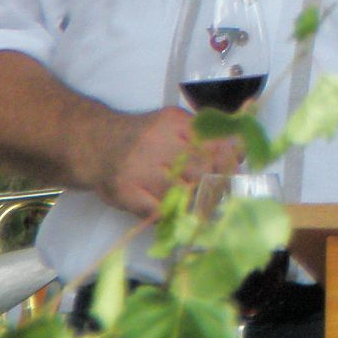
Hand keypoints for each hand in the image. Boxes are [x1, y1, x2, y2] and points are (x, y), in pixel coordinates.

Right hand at [89, 107, 241, 218]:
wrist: (96, 143)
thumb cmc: (144, 136)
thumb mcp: (175, 124)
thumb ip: (206, 134)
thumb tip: (242, 149)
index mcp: (173, 123)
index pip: (212, 144)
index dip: (229, 162)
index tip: (237, 172)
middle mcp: (155, 144)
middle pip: (200, 170)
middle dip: (216, 185)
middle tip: (223, 194)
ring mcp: (139, 169)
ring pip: (182, 193)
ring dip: (196, 202)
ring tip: (202, 203)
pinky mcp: (126, 192)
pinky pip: (159, 210)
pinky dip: (172, 214)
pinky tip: (176, 210)